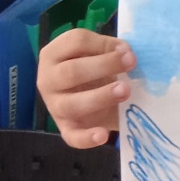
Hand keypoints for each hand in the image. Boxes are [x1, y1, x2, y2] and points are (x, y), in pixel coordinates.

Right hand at [37, 29, 134, 148]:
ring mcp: (54, 106)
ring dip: (100, 97)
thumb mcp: (99, 55)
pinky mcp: (66, 129)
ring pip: (72, 104)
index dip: (102, 43)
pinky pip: (72, 136)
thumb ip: (110, 50)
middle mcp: (48, 79)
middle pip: (71, 71)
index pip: (75, 42)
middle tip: (131, 63)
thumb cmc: (96, 71)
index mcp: (54, 54)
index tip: (127, 50)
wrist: (95, 101)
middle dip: (103, 66)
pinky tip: (103, 135)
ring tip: (125, 91)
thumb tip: (125, 52)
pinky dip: (86, 138)